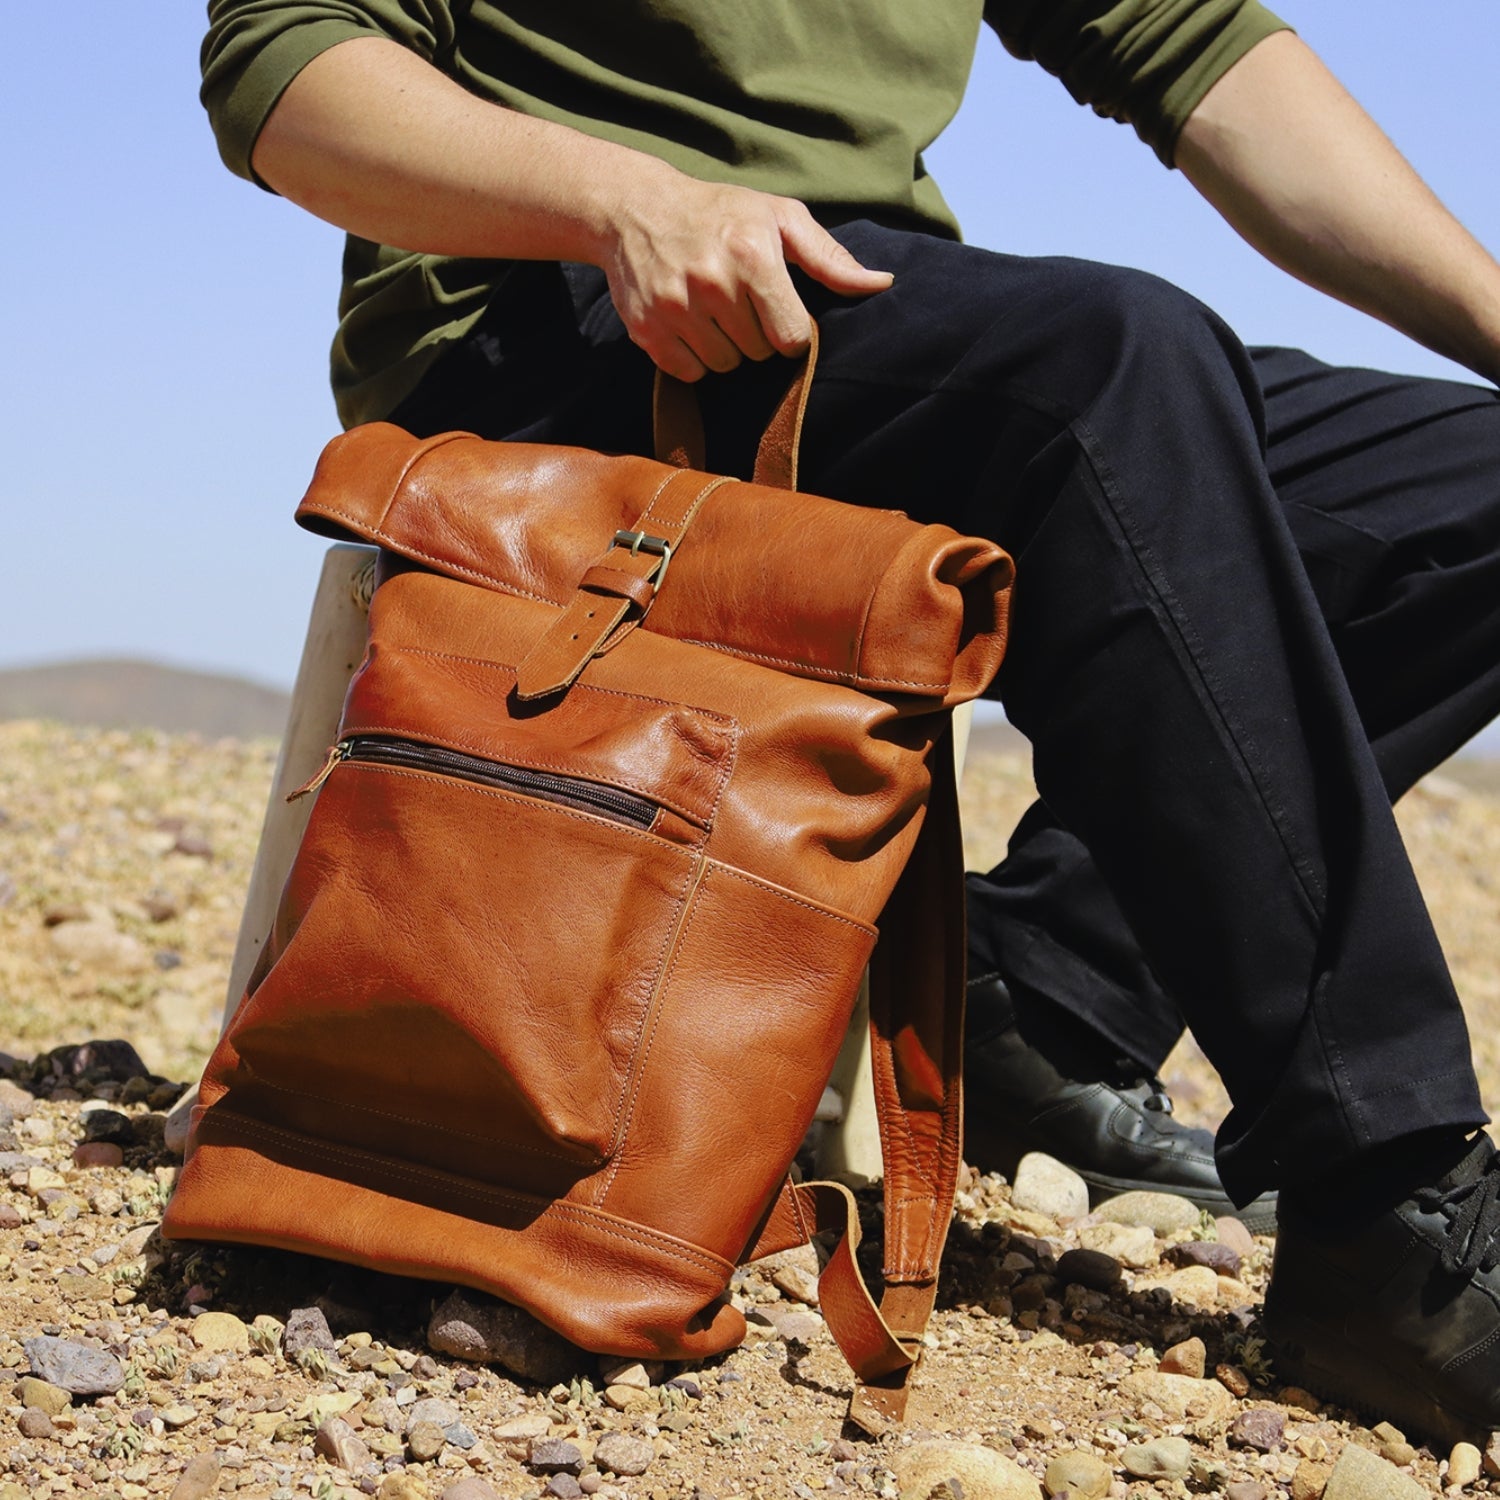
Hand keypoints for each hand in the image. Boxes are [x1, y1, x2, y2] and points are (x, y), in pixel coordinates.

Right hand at [600, 167, 892, 379]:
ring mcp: (674, 307)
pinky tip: (688, 322)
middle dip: (754, 334)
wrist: (635, 208)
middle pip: (757, 353)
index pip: (790, 336)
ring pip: (723, 366)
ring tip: (712, 310)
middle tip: (738, 302)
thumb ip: (829, 259)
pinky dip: (693, 357)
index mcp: (752, 255)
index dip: (789, 330)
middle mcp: (712, 282)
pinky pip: (689, 372)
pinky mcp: (646, 329)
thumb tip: (882, 284)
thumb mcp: (779, 218)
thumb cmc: (720, 214)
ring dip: (725, 347)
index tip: (777, 310)